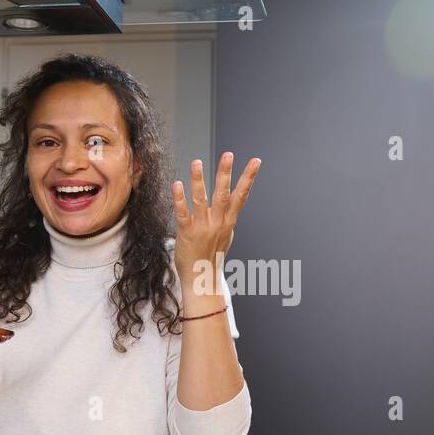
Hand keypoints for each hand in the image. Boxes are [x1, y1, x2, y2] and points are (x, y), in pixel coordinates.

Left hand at [172, 153, 259, 291]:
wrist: (202, 280)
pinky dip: (180, 199)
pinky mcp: (187, 233)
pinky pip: (183, 213)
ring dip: (199, 180)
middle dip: (226, 174)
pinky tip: (177, 184)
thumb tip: (234, 202)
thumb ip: (228, 217)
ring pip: (202, 200)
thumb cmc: (212, 256)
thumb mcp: (225, 235)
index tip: (256, 161)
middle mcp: (218, 223)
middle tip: (228, 154)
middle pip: (223, 194)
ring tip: (197, 162)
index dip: (249, 178)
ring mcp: (202, 228)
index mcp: (228, 222)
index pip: (241, 196)